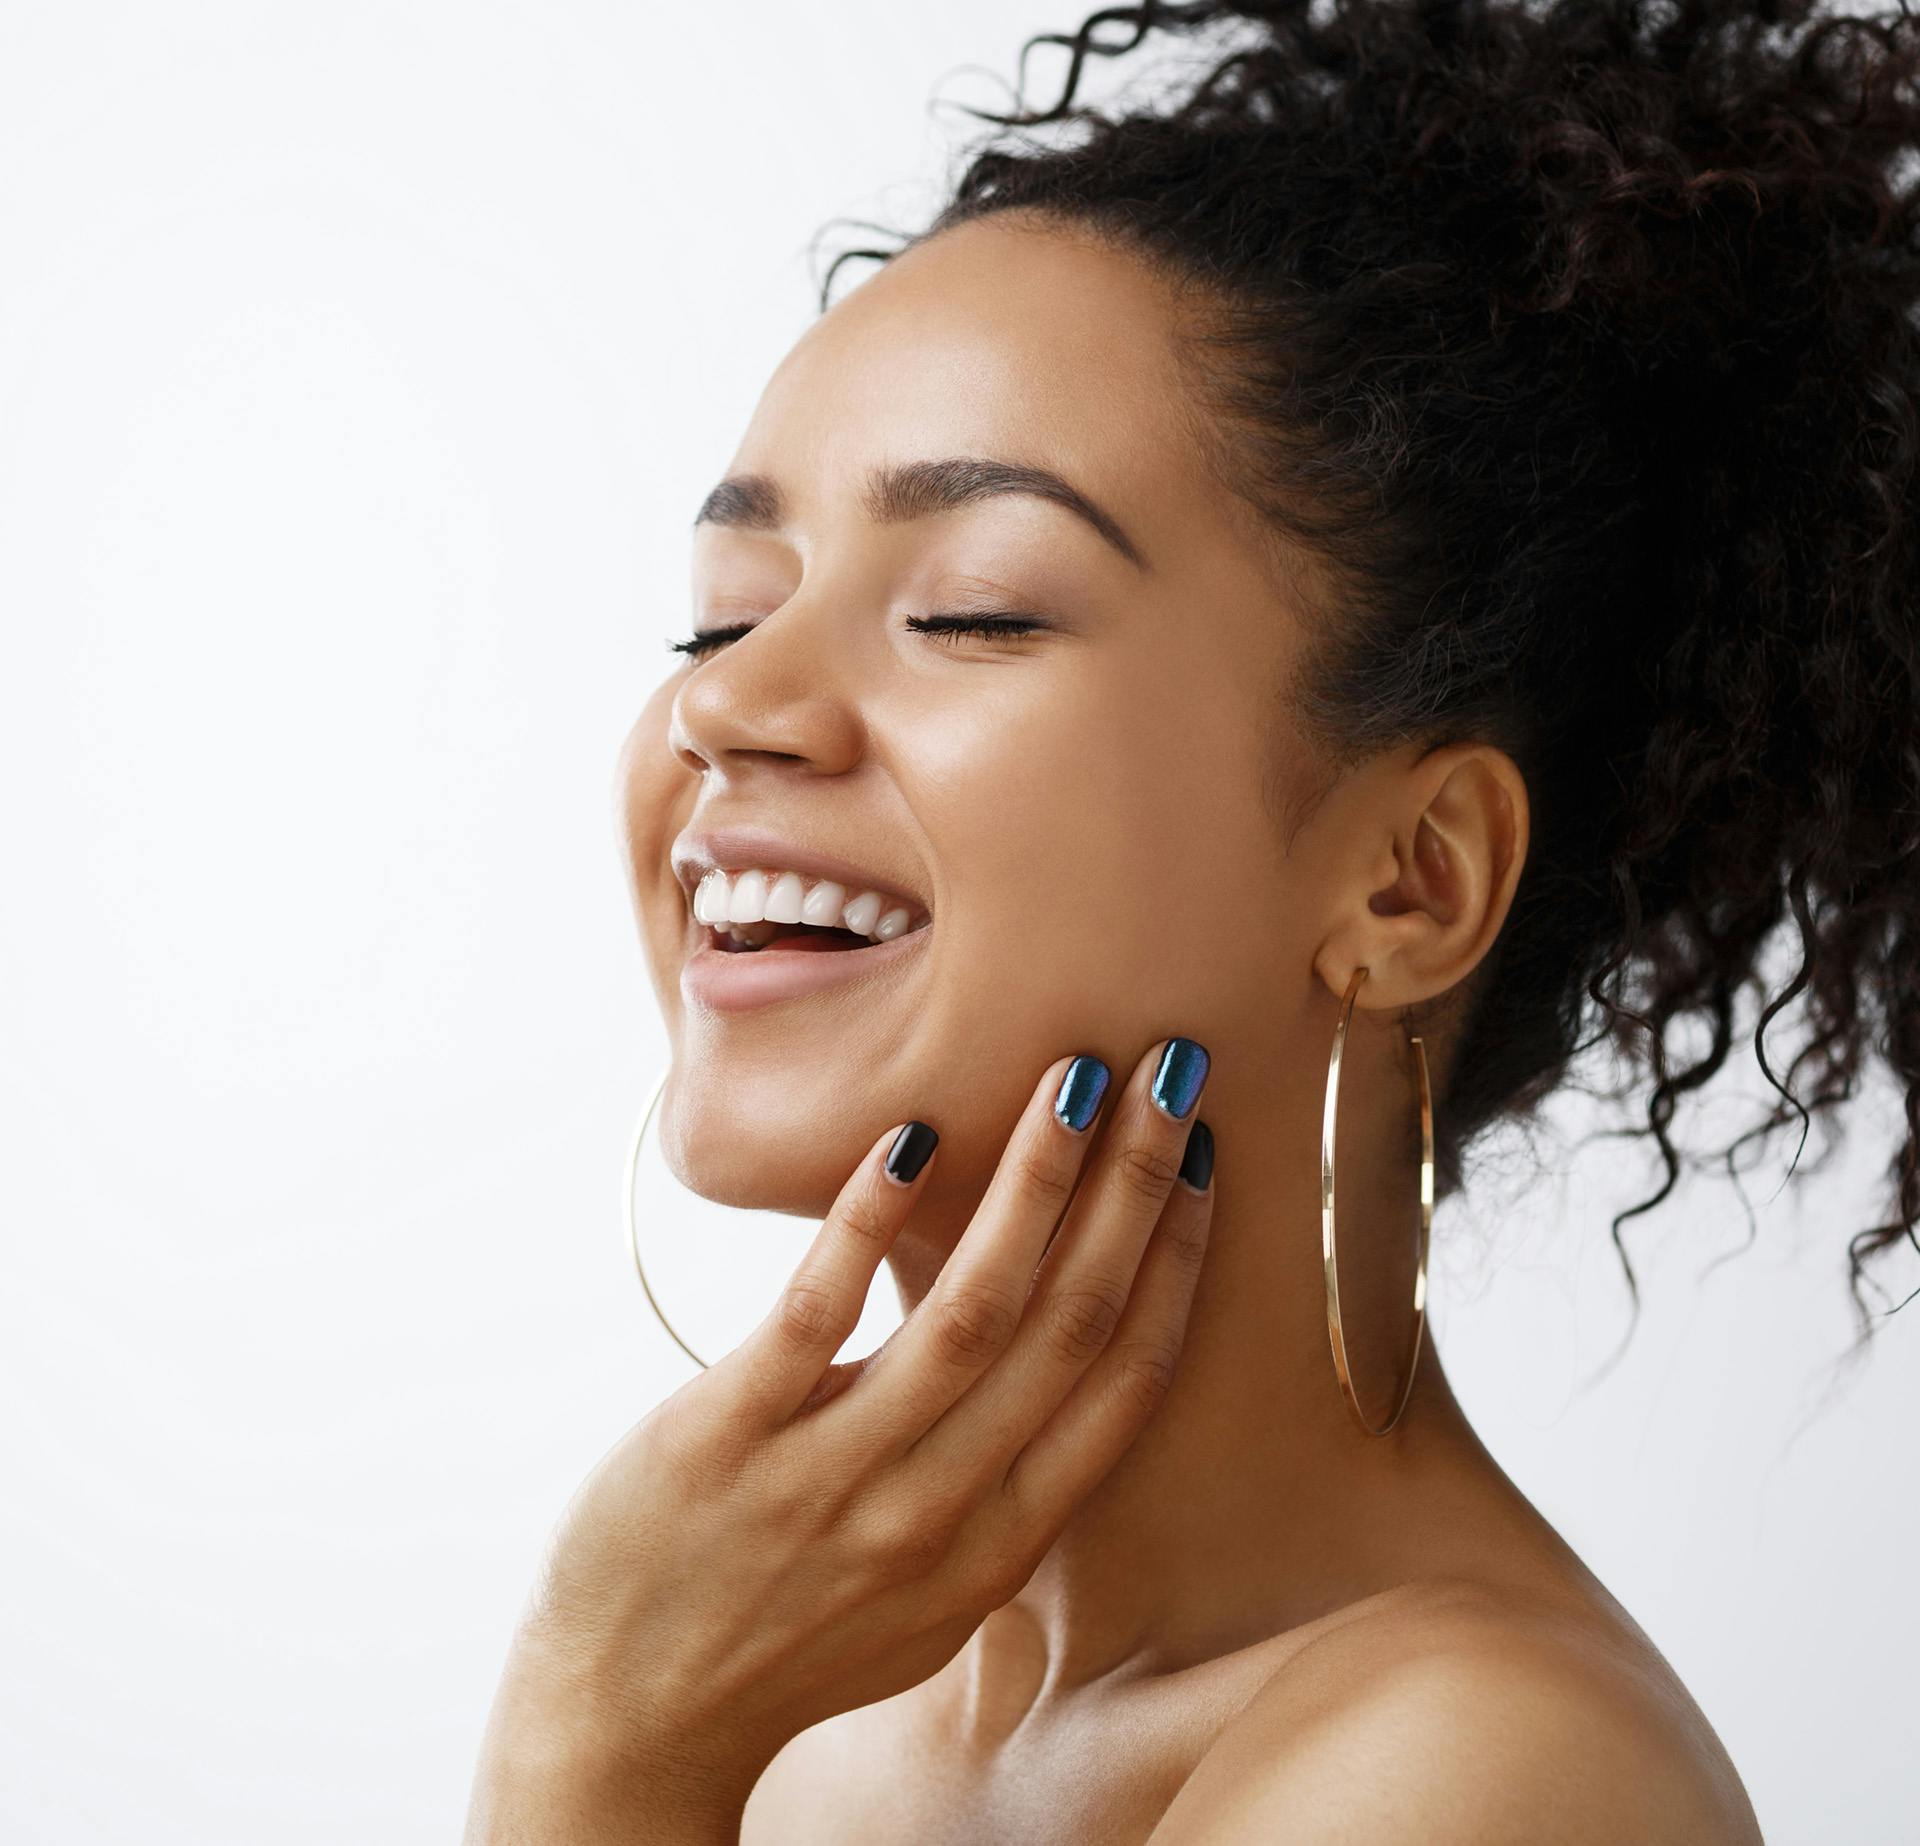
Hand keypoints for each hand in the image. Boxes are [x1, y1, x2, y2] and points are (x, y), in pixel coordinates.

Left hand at [469, 1036, 1214, 1836]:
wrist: (628, 1720)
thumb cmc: (786, 1641)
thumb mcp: (929, 1597)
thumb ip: (1000, 1496)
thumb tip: (1059, 1378)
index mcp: (998, 1544)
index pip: (1121, 1382)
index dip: (1173, 1262)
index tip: (1199, 1164)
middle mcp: (935, 1513)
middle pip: (1066, 1325)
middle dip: (1128, 1188)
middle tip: (1167, 1071)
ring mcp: (829, 1477)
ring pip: (967, 1312)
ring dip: (1033, 1185)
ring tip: (1071, 1081)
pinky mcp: (725, 1439)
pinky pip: (814, 1314)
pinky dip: (865, 1224)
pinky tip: (908, 1143)